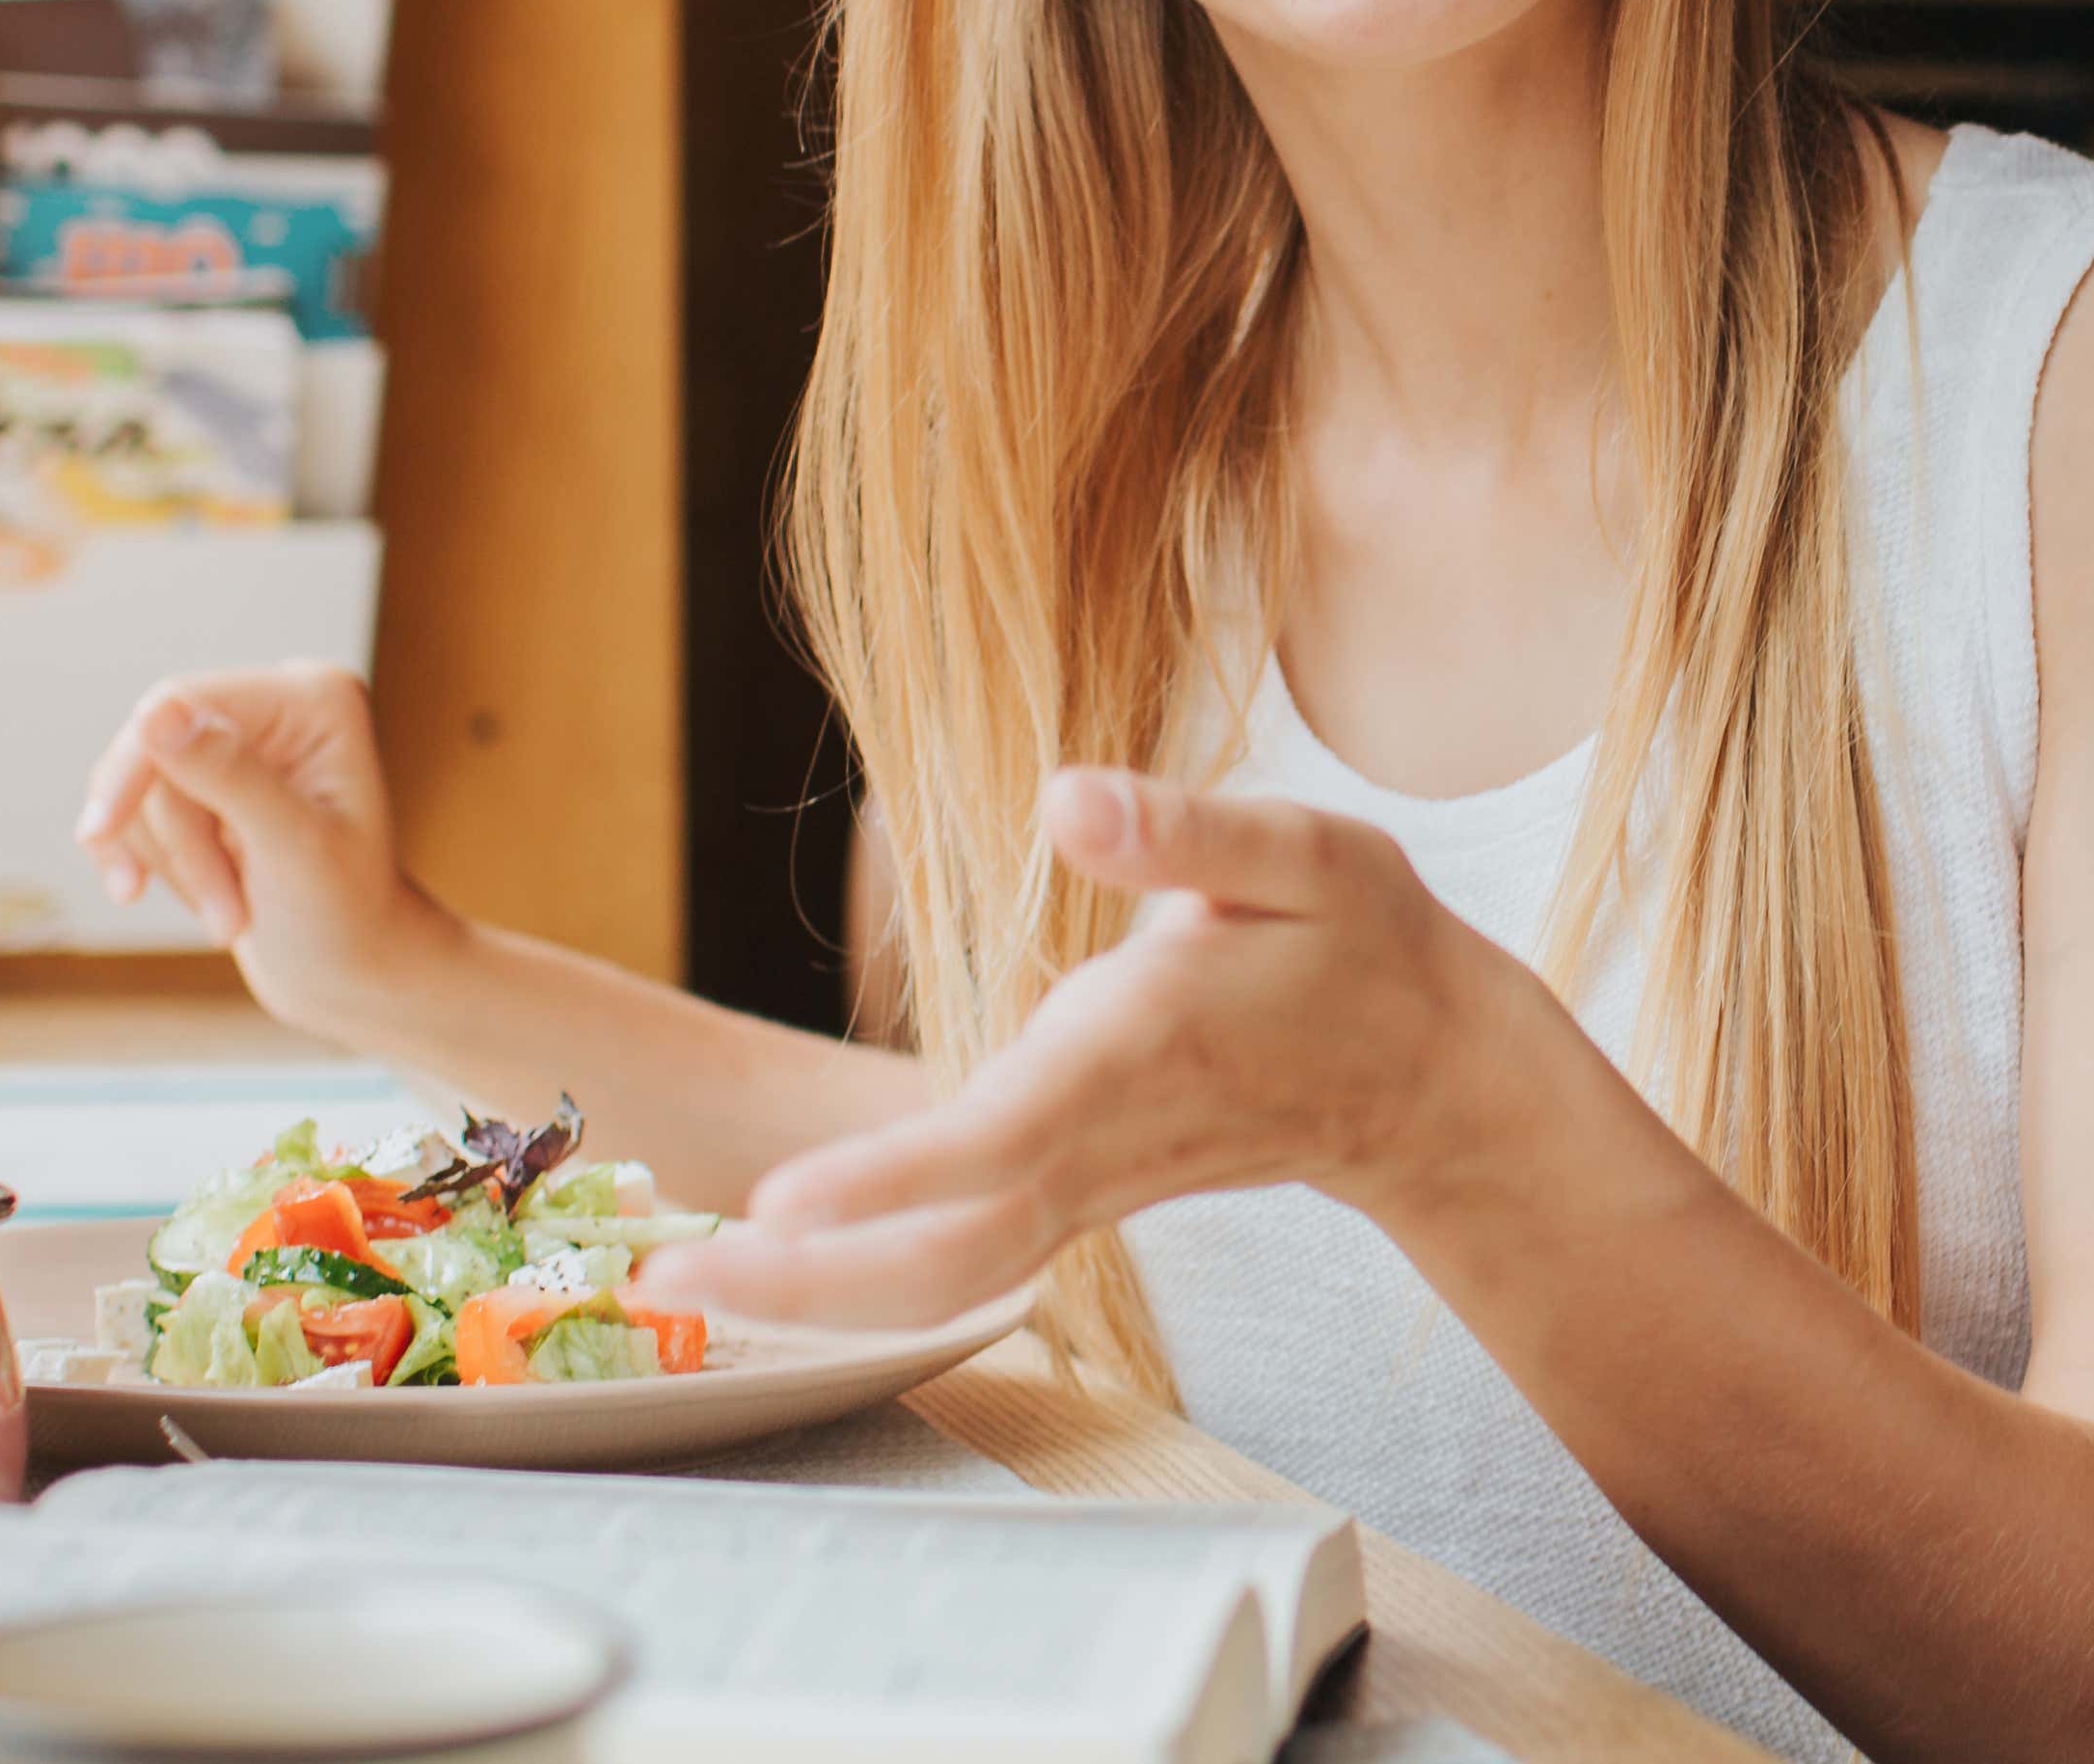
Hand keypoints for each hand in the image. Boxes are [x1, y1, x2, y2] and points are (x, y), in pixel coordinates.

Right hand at [75, 662, 461, 1040]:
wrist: (350, 975)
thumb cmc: (344, 917)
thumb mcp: (294, 849)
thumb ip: (230, 776)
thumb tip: (156, 710)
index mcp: (314, 698)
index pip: (183, 702)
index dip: (134, 768)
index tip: (99, 833)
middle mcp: (278, 705)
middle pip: (156, 749)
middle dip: (178, 843)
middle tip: (225, 921)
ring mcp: (241, 744)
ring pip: (139, 787)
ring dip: (173, 864)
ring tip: (230, 918)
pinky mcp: (208, 784)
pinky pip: (132, 808)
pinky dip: (144, 858)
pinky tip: (153, 894)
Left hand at [639, 766, 1539, 1328]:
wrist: (1426, 1073)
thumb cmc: (1359, 946)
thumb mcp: (1304, 855)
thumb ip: (1184, 830)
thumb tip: (1065, 795)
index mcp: (1136, 1056)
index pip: (997, 1140)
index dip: (886, 1178)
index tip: (780, 1202)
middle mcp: (1100, 1143)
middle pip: (945, 1257)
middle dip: (806, 1285)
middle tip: (668, 1282)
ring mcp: (1089, 1185)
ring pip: (947, 1280)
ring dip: (816, 1297)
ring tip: (682, 1281)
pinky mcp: (1079, 1193)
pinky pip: (963, 1264)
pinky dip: (864, 1278)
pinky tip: (779, 1260)